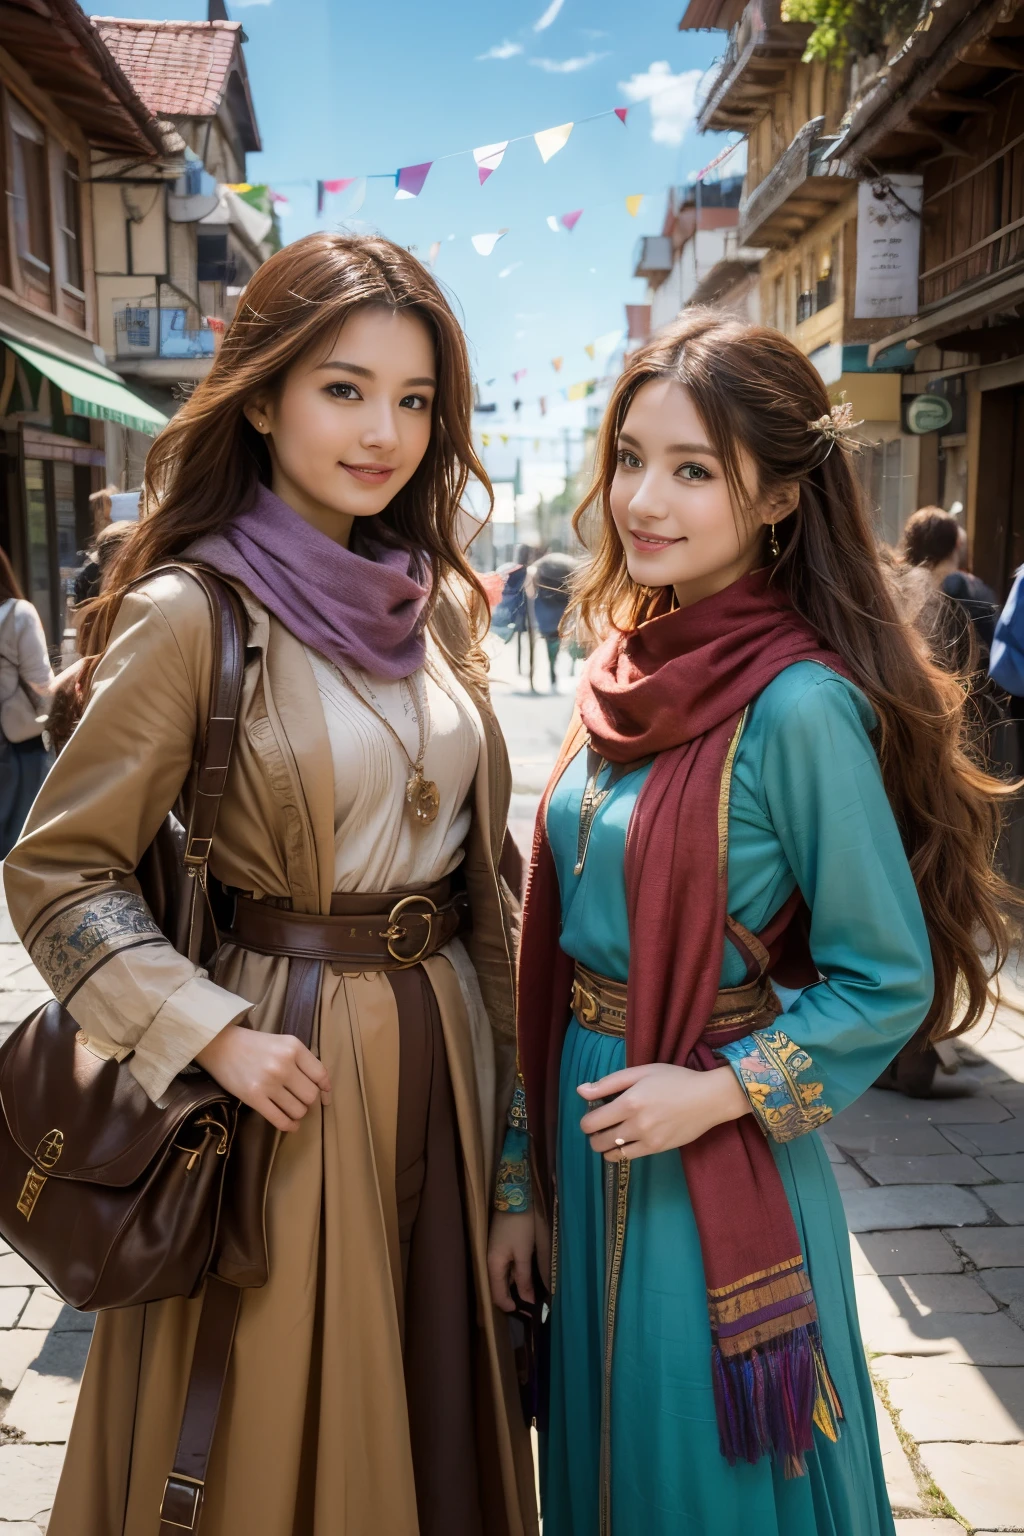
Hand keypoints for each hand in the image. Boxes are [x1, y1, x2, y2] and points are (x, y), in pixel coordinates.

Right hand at [196, 1023, 331, 1133]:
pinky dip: (289, 1126)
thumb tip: (324, 1086)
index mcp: (293, 1048)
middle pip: (311, 1095)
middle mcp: (283, 1064)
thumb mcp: (282, 1042)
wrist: (219, 1044)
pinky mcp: (254, 1097)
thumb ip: (303, 1060)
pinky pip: (280, 1120)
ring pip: (298, 1110)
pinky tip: (290, 1124)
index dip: (325, 1089)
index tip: (325, 1097)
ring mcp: (268, 1082)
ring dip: (298, 1113)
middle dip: (308, 1101)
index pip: (321, 1074)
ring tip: (291, 1109)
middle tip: (299, 1099)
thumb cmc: (254, 1044)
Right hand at [487, 1208, 535, 1313]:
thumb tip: (527, 1300)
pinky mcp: (498, 1246)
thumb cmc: (520, 1227)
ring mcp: (492, 1253)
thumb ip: (524, 1278)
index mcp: (493, 1265)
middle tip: (530, 1303)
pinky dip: (513, 1274)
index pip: (497, 1295)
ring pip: (501, 1277)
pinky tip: (523, 1275)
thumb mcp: (524, 1254)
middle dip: (512, 1297)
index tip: (526, 1310)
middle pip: (497, 1287)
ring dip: (513, 1285)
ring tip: (529, 1291)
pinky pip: (504, 1267)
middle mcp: (489, 1261)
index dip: (509, 1306)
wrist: (514, 1197)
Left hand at [578, 1062, 748, 1160]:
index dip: (585, 1121)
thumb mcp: (641, 1072)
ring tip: (612, 1134)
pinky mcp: (657, 1149)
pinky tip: (624, 1142)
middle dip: (593, 1134)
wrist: (708, 1098)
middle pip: (597, 1141)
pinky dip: (619, 1152)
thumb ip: (608, 1083)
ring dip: (605, 1145)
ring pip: (610, 1153)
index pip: (591, 1122)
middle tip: (601, 1125)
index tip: (592, 1114)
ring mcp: (647, 1139)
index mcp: (629, 1102)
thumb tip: (580, 1091)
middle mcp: (636, 1124)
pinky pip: (627, 1158)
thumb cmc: (674, 1079)